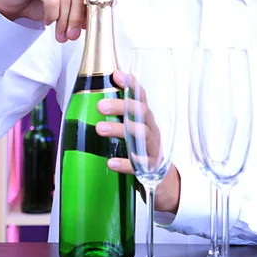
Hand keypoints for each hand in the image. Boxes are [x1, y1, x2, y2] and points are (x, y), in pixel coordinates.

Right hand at [0, 0, 89, 42]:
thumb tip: (93, 20)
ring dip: (64, 20)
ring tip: (61, 33)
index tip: (88, 25)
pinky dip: (52, 15)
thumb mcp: (65, 3)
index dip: (91, 6)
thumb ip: (80, 7)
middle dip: (77, 17)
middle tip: (73, 34)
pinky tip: (48, 20)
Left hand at [96, 70, 180, 214]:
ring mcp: (153, 150)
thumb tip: (93, 104)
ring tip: (99, 128)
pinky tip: (111, 162)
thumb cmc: (144, 151)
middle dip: (121, 106)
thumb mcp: (135, 132)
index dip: (131, 85)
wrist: (163, 182)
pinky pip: (139, 166)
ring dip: (120, 130)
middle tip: (100, 105)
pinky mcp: (151, 170)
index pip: (141, 97)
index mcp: (147, 120)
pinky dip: (125, 163)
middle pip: (141, 113)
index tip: (116, 75)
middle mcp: (152, 131)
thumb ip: (121, 119)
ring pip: (141, 135)